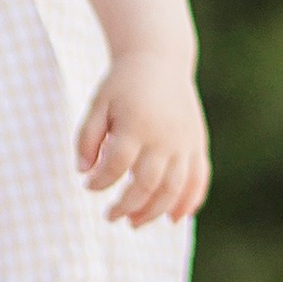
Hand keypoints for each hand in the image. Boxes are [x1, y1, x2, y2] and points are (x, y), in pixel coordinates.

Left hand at [77, 50, 210, 225]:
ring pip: (173, 188)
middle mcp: (164, 137)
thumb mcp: (97, 104)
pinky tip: (175, 218)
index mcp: (136, 125)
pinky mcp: (198, 144)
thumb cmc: (122, 84)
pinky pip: (198, 179)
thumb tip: (84, 172)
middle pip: (146, 184)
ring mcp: (185, 142)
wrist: (159, 60)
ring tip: (134, 222)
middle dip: (126, 206)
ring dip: (154, 211)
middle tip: (109, 216)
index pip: (116, 166)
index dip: (100, 182)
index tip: (88, 186)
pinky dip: (190, 201)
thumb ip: (86, 137)